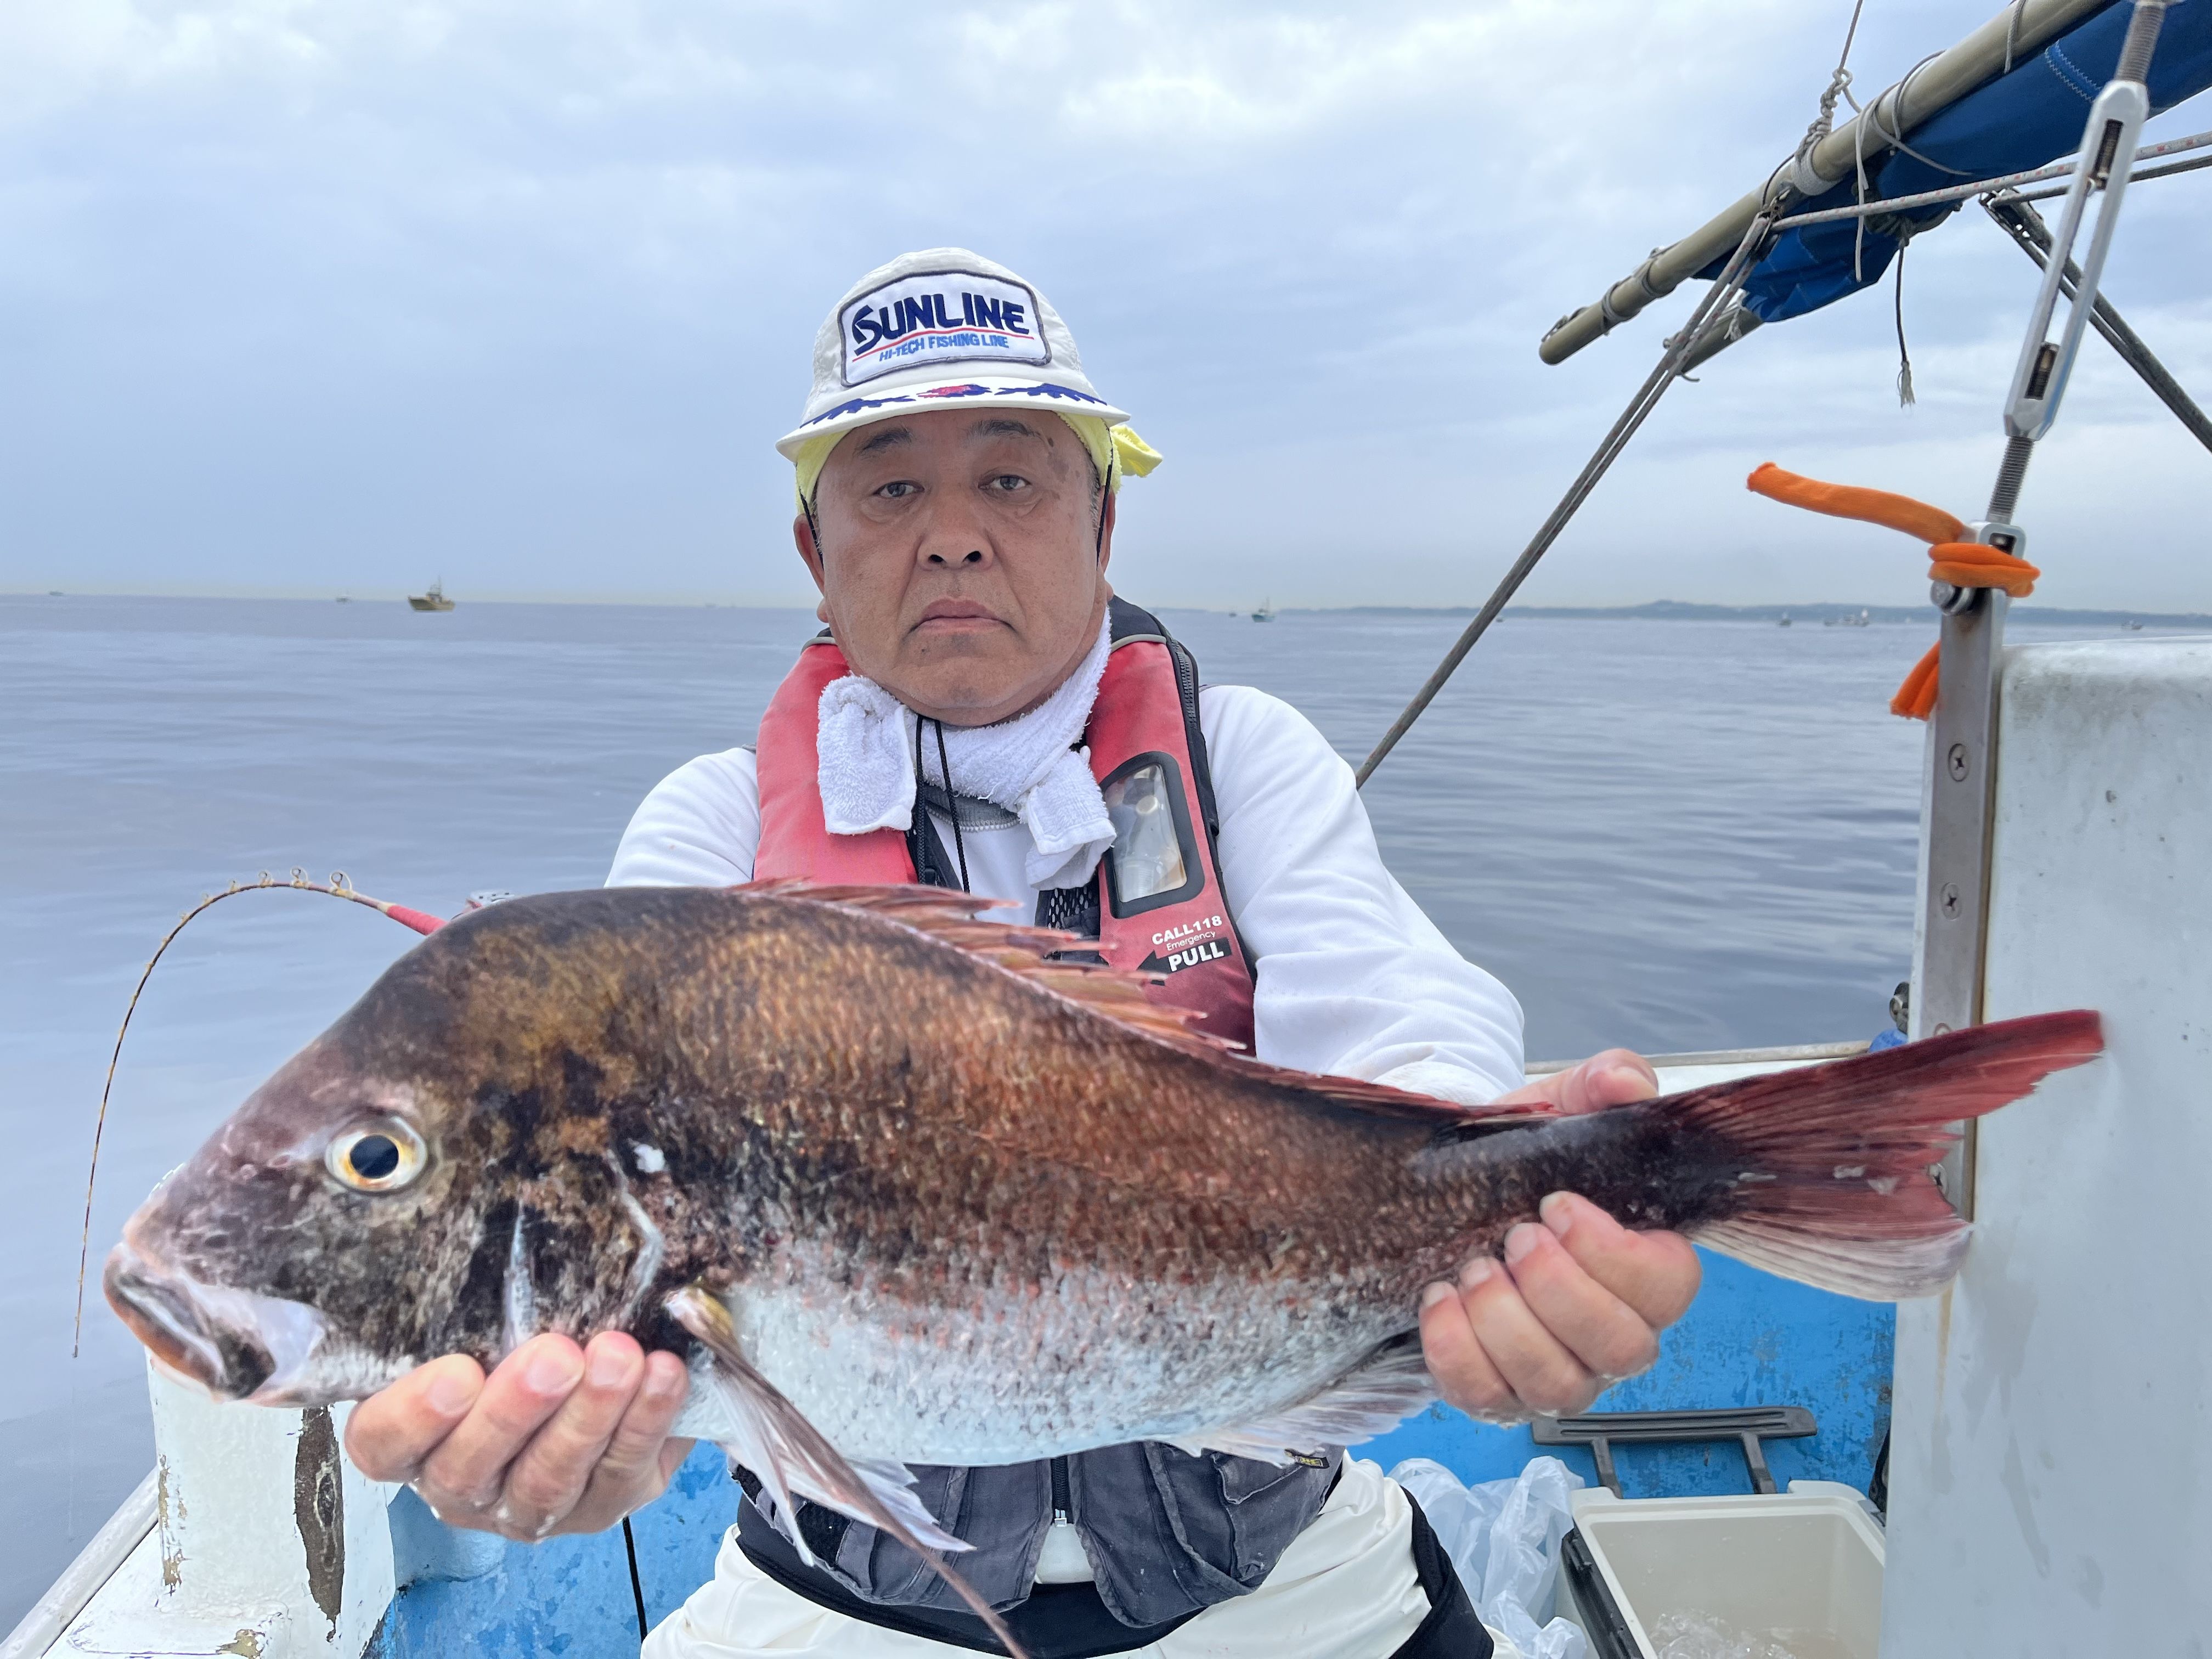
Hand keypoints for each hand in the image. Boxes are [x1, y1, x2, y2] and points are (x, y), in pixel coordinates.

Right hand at [344, 1331, 693, 1539]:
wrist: (597, 1378)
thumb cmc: (515, 1340)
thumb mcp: (484, 1317)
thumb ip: (476, 1298)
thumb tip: (501, 1211)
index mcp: (414, 1439)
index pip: (383, 1443)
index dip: (412, 1416)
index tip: (457, 1371)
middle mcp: (462, 1484)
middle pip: (469, 1468)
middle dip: (514, 1411)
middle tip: (555, 1356)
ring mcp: (530, 1507)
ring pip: (549, 1478)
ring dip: (588, 1416)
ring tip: (619, 1358)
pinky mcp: (602, 1505)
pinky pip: (621, 1471)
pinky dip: (645, 1421)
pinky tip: (663, 1374)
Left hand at [1417, 1050, 1700, 1420]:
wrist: (1439, 1196)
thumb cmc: (1512, 1165)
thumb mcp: (1553, 1113)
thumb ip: (1598, 1086)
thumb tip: (1628, 1081)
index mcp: (1641, 1266)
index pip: (1670, 1285)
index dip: (1616, 1254)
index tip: (1557, 1205)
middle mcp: (1611, 1331)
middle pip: (1623, 1346)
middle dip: (1560, 1291)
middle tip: (1513, 1238)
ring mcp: (1560, 1371)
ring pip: (1559, 1385)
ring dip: (1508, 1325)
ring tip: (1473, 1270)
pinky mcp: (1499, 1394)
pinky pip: (1489, 1400)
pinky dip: (1459, 1353)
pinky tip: (1439, 1300)